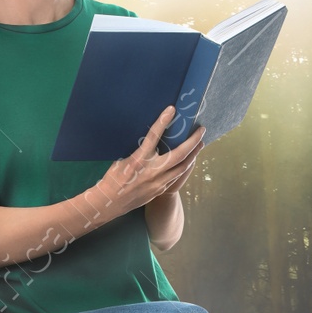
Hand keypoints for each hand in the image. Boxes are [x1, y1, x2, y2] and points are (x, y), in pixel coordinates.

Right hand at [90, 106, 204, 219]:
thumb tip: (151, 142)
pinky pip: (176, 176)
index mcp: (139, 159)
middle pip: (179, 154)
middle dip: (193, 141)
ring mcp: (158, 182)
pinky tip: (188, 160)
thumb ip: (139, 152)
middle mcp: (151, 171)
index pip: (153, 136)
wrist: (110, 203)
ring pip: (183, 167)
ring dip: (193, 154)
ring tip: (200, 144)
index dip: (162, 121)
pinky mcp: (160, 190)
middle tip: (201, 130)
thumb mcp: (123, 160)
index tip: (171, 109)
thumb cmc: (113, 178)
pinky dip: (184, 166)